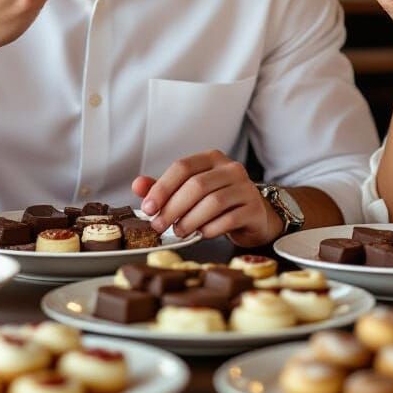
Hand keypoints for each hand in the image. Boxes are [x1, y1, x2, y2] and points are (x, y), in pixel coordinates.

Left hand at [133, 151, 283, 246]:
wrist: (254, 216)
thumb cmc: (218, 202)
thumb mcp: (190, 192)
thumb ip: (165, 188)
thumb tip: (138, 185)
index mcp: (212, 158)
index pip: (183, 167)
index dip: (162, 187)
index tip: (148, 208)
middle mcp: (231, 168)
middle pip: (196, 185)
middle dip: (173, 208)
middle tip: (159, 226)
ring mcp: (246, 187)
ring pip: (213, 202)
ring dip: (190, 220)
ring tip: (179, 232)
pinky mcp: (254, 209)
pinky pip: (228, 219)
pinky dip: (210, 229)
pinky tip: (202, 234)